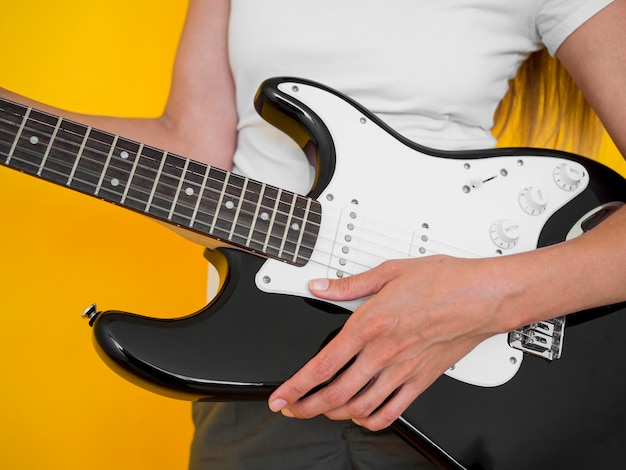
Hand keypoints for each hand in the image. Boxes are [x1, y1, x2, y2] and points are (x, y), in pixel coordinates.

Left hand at [268, 255, 512, 430]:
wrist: (482, 296)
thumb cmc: (442, 281)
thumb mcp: (389, 272)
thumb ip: (349, 284)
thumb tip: (320, 287)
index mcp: (369, 325)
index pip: (322, 365)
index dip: (295, 387)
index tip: (281, 397)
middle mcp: (382, 353)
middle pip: (335, 394)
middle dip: (306, 407)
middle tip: (292, 409)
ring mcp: (402, 371)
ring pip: (359, 407)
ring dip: (334, 414)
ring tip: (320, 412)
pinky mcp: (421, 380)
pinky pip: (391, 412)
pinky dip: (371, 421)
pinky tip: (362, 417)